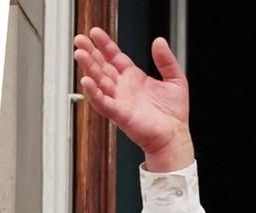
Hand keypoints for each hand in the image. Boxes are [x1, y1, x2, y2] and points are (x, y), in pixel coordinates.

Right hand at [73, 28, 193, 170]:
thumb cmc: (173, 114)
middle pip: (102, 66)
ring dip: (89, 68)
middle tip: (79, 40)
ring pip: (99, 81)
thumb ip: (166, 59)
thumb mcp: (175, 79)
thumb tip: (159, 41)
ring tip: (80, 54)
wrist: (174, 136)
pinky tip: (86, 81)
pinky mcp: (119, 114)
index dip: (105, 45)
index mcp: (134, 78)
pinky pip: (102, 102)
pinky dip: (93, 93)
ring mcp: (120, 100)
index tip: (95, 33)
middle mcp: (123, 88)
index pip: (115, 57)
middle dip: (90, 52)